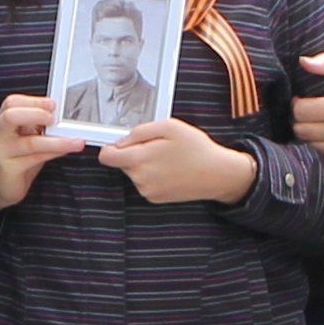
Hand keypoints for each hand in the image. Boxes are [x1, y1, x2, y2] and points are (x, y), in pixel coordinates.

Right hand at [0, 96, 62, 207]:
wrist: (5, 187)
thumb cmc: (19, 158)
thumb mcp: (29, 136)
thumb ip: (40, 125)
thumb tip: (63, 116)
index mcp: (3, 120)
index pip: (12, 102)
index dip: (34, 101)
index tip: (53, 104)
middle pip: (12, 116)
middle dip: (37, 114)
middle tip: (55, 119)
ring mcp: (1, 151)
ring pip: (30, 142)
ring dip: (56, 141)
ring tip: (76, 141)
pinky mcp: (8, 169)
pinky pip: (35, 158)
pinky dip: (54, 152)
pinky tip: (66, 150)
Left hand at [101, 115, 254, 205]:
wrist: (217, 174)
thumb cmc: (196, 148)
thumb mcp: (169, 126)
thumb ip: (139, 132)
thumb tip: (120, 141)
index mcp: (140, 160)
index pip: (106, 157)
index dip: (111, 147)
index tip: (120, 143)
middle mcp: (140, 178)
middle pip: (122, 163)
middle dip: (134, 153)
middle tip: (158, 146)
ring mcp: (147, 190)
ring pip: (134, 172)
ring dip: (145, 164)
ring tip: (168, 158)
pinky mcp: (155, 198)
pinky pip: (145, 182)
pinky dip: (153, 175)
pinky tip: (170, 170)